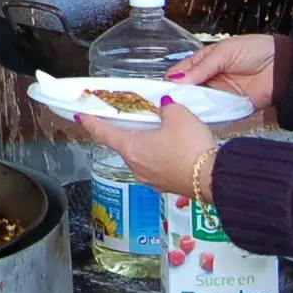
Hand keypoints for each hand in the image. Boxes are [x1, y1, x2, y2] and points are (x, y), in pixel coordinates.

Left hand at [76, 98, 216, 201]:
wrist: (213, 179)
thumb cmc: (190, 147)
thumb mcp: (179, 115)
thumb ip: (167, 107)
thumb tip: (165, 106)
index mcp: (130, 148)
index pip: (103, 132)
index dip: (91, 122)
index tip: (80, 116)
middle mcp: (135, 166)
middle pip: (124, 145)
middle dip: (128, 132)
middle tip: (134, 120)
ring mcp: (149, 179)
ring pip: (142, 157)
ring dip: (147, 145)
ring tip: (161, 133)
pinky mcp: (165, 185)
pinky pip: (157, 167)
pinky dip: (161, 157)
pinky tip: (175, 150)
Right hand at [169, 32, 286, 109]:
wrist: (283, 66)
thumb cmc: (254, 51)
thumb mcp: (224, 53)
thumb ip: (200, 68)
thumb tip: (174, 79)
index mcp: (201, 64)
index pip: (176, 74)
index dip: (167, 83)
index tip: (158, 93)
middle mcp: (206, 81)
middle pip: (183, 92)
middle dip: (175, 99)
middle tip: (164, 107)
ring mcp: (216, 95)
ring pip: (195, 104)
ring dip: (188, 109)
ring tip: (177, 115)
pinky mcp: (228, 107)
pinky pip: (213, 114)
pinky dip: (204, 116)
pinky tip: (195, 119)